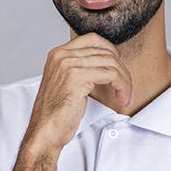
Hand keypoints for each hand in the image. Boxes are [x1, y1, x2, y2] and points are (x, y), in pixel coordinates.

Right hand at [22, 32, 133, 154]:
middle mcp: (62, 56)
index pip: (92, 39)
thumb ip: (79, 69)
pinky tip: (122, 98)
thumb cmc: (55, 114)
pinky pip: (112, 75)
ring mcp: (69, 65)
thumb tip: (104, 64)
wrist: (45, 131)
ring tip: (125, 95)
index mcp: (58, 54)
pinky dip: (123, 86)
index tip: (118, 64)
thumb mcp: (65, 84)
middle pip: (105, 51)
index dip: (110, 49)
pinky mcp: (78, 77)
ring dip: (125, 80)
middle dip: (121, 69)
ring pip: (111, 63)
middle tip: (125, 86)